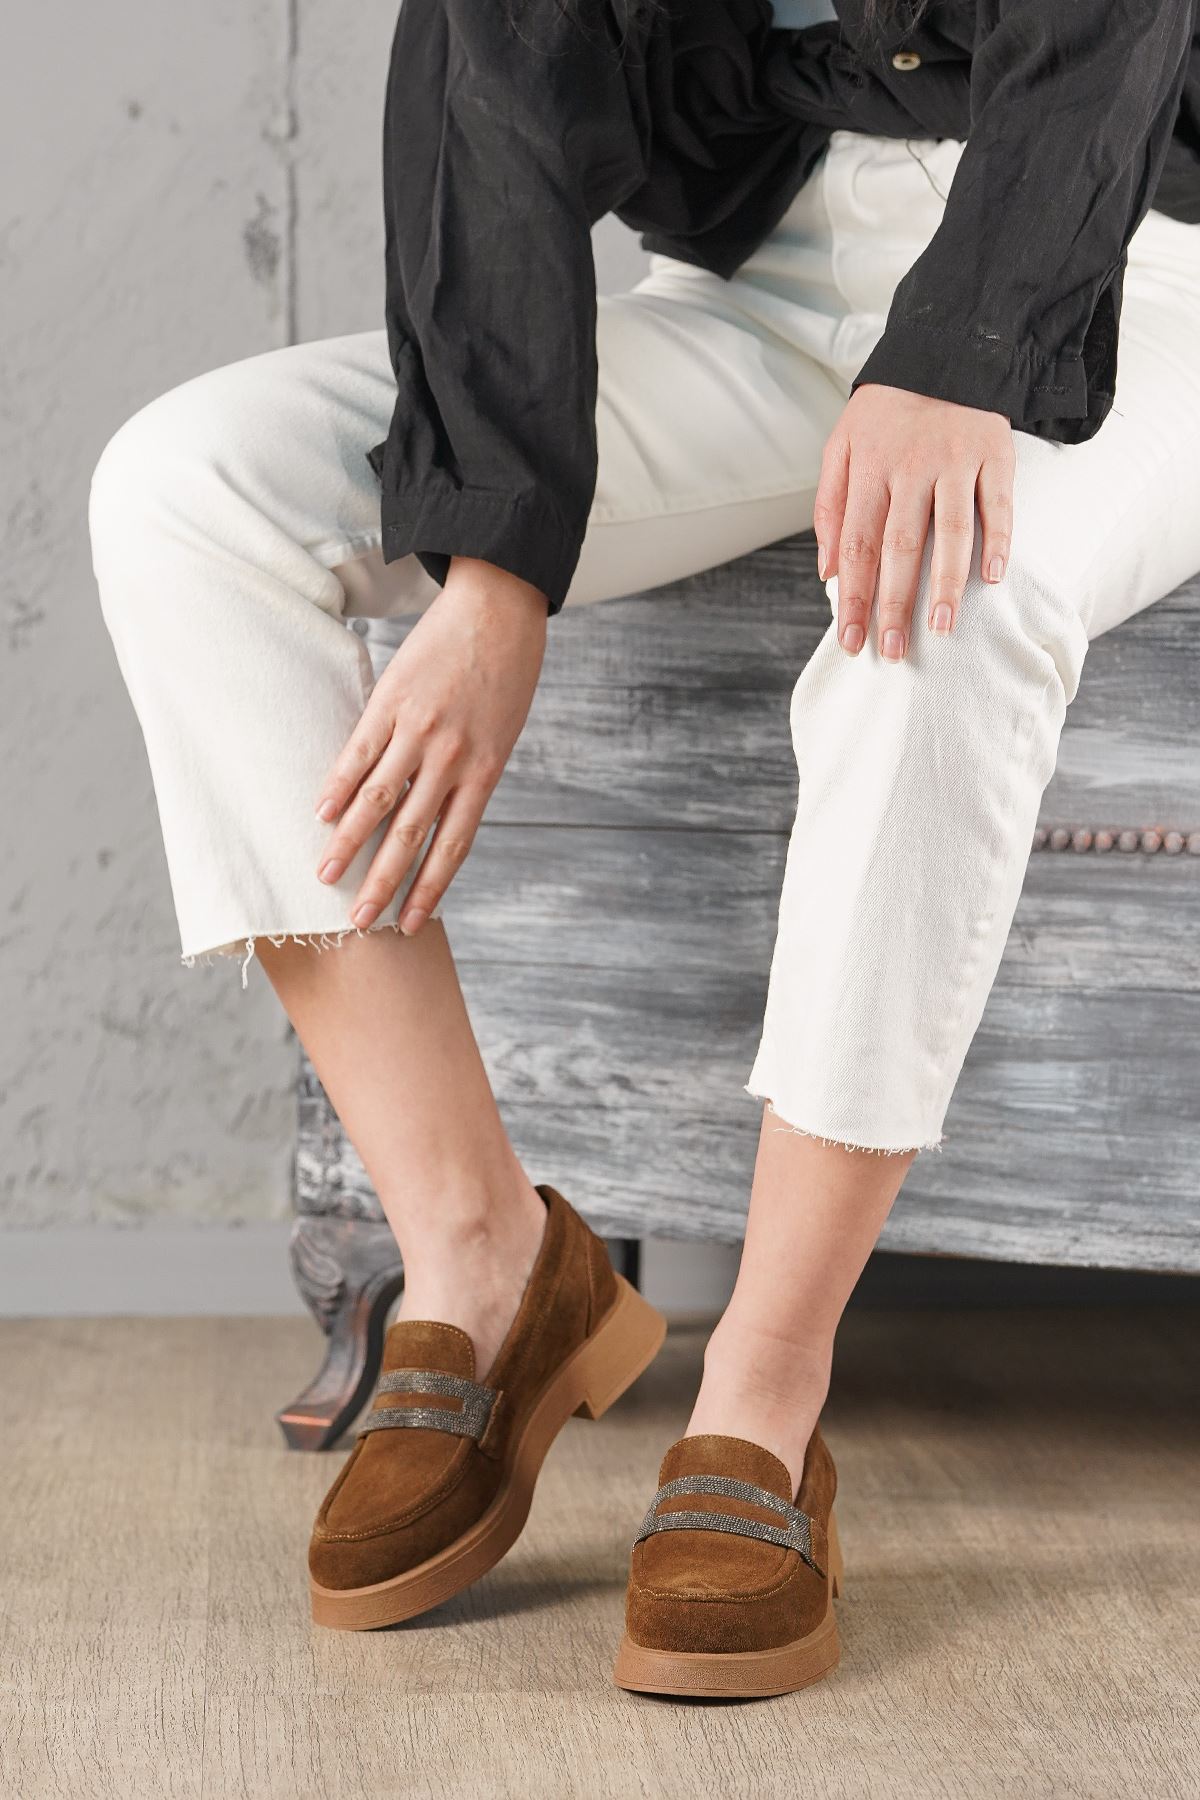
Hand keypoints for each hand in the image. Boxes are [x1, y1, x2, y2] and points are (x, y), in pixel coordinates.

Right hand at [314, 558, 547, 932]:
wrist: (499, 609)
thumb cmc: (505, 675)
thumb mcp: (501, 734)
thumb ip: (470, 776)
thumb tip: (435, 816)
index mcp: (485, 771)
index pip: (452, 845)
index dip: (430, 888)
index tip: (410, 925)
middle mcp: (452, 758)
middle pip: (410, 834)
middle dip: (383, 882)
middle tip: (358, 920)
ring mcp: (419, 730)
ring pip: (377, 800)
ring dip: (348, 843)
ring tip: (325, 874)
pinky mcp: (392, 701)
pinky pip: (358, 752)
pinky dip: (337, 786)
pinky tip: (321, 814)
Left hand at [814, 384, 1015, 660]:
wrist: (942, 348)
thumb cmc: (885, 413)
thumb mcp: (840, 446)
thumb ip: (829, 506)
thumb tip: (827, 572)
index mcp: (867, 469)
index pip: (856, 546)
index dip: (854, 597)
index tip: (851, 640)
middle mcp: (910, 467)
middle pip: (899, 547)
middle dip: (894, 604)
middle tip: (893, 651)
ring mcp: (955, 460)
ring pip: (950, 531)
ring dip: (946, 584)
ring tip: (942, 629)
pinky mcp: (994, 453)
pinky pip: (998, 503)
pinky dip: (998, 540)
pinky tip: (994, 578)